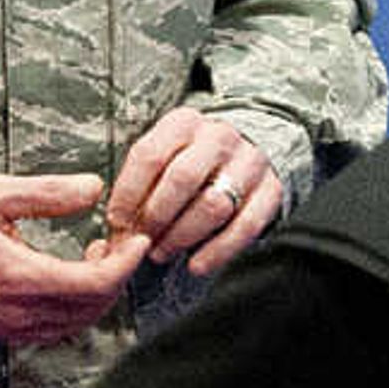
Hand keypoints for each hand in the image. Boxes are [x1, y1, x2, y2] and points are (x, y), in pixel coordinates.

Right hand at [0, 173, 149, 345]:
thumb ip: (47, 193)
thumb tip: (94, 188)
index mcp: (21, 277)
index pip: (95, 283)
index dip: (126, 263)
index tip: (138, 239)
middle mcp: (18, 311)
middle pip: (93, 306)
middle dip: (116, 275)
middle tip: (118, 242)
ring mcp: (9, 326)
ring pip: (77, 321)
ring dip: (97, 292)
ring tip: (95, 254)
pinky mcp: (1, 331)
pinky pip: (54, 329)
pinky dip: (75, 306)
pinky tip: (69, 276)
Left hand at [104, 109, 285, 273]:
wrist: (252, 145)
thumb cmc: (194, 158)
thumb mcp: (166, 152)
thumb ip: (143, 181)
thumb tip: (118, 225)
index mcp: (185, 123)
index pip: (150, 155)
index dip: (128, 193)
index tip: (117, 221)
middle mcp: (220, 137)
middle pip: (182, 180)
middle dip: (155, 217)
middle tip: (140, 241)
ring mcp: (250, 163)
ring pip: (213, 204)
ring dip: (182, 236)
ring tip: (163, 253)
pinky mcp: (272, 190)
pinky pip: (245, 226)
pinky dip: (218, 251)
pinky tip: (197, 265)